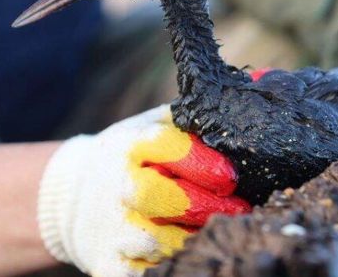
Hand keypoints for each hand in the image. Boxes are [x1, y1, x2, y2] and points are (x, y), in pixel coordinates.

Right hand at [38, 105, 249, 276]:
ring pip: (155, 240)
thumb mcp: (154, 126)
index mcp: (131, 145)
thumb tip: (264, 79)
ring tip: (215, 233)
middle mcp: (119, 185)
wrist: (73, 196)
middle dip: (203, 204)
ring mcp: (112, 226)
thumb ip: (200, 113)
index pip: (165, 146)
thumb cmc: (133, 158)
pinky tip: (187, 257)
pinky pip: (141, 274)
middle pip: (159, 196)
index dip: (201, 161)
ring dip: (190, 239)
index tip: (231, 175)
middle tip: (238, 209)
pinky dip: (165, 268)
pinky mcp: (108, 263)